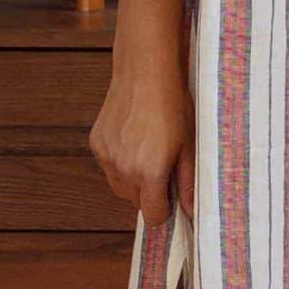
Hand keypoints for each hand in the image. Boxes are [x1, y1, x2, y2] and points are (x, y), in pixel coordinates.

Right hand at [91, 51, 194, 226]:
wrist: (146, 72)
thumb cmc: (173, 105)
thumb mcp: (189, 146)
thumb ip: (188, 183)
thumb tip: (192, 212)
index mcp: (150, 172)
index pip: (152, 215)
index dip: (165, 209)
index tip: (172, 196)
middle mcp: (124, 168)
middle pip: (136, 203)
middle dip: (150, 193)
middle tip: (164, 167)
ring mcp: (107, 156)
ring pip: (120, 187)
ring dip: (133, 180)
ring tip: (148, 152)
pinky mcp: (97, 143)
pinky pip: (108, 166)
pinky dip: (120, 162)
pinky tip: (133, 140)